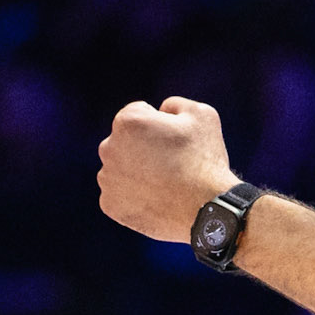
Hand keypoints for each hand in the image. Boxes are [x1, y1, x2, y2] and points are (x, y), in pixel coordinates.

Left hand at [98, 97, 236, 241]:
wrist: (207, 209)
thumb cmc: (205, 160)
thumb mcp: (202, 115)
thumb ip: (175, 104)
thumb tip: (161, 110)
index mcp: (128, 121)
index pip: (138, 114)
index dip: (161, 125)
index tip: (176, 142)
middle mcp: (108, 147)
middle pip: (124, 141)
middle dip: (143, 148)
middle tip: (171, 164)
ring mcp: (107, 178)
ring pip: (120, 168)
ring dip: (137, 172)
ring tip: (165, 184)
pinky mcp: (109, 204)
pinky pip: (120, 195)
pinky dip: (135, 197)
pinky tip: (157, 200)